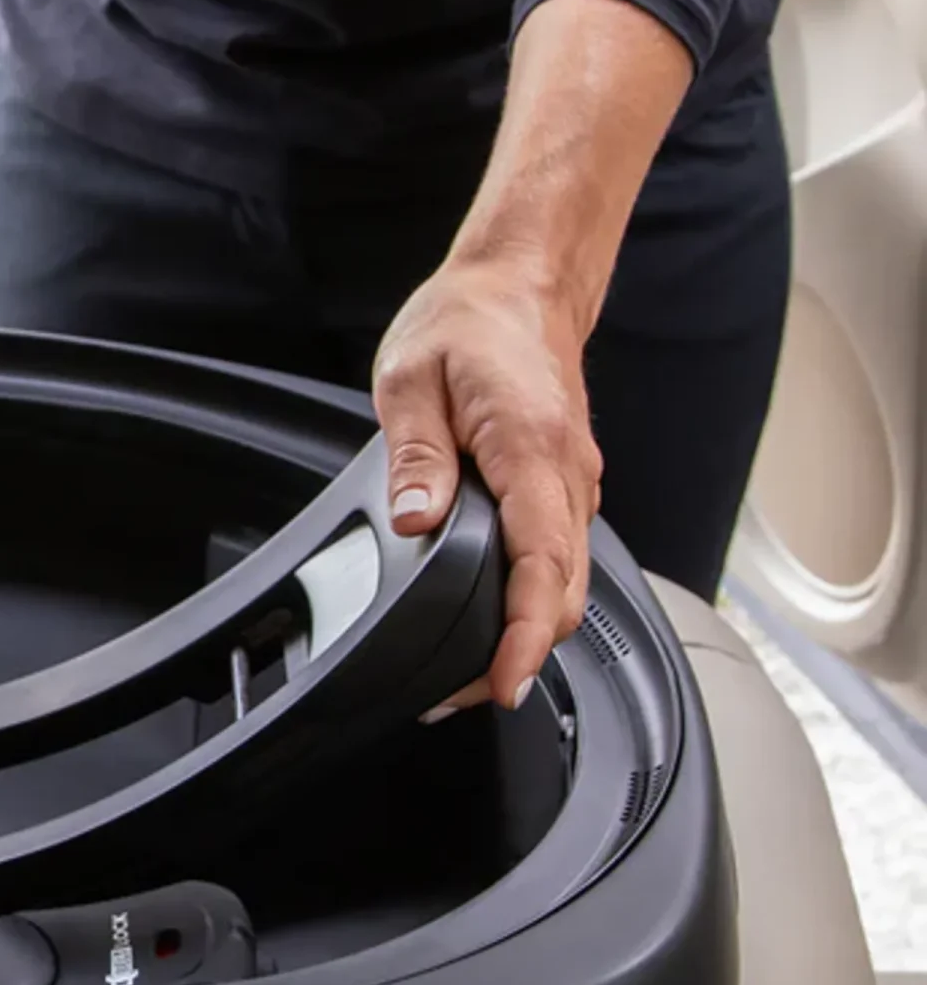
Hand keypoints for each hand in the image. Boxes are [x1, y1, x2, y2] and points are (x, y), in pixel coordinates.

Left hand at [371, 254, 601, 712]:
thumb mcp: (410, 378)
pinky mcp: (565, 484)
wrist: (518, 286)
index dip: (524, 634)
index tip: (502, 682)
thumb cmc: (467, 322)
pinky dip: (536, 599)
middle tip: (460, 698)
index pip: (542, 562)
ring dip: (530, 633)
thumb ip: (414, 453)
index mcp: (530, 444)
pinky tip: (495, 620)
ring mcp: (574, 480)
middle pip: (565, 590)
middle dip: (521, 654)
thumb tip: (415, 517)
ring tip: (470, 674)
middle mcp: (567, 471)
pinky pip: (561, 557)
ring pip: (569, 581)